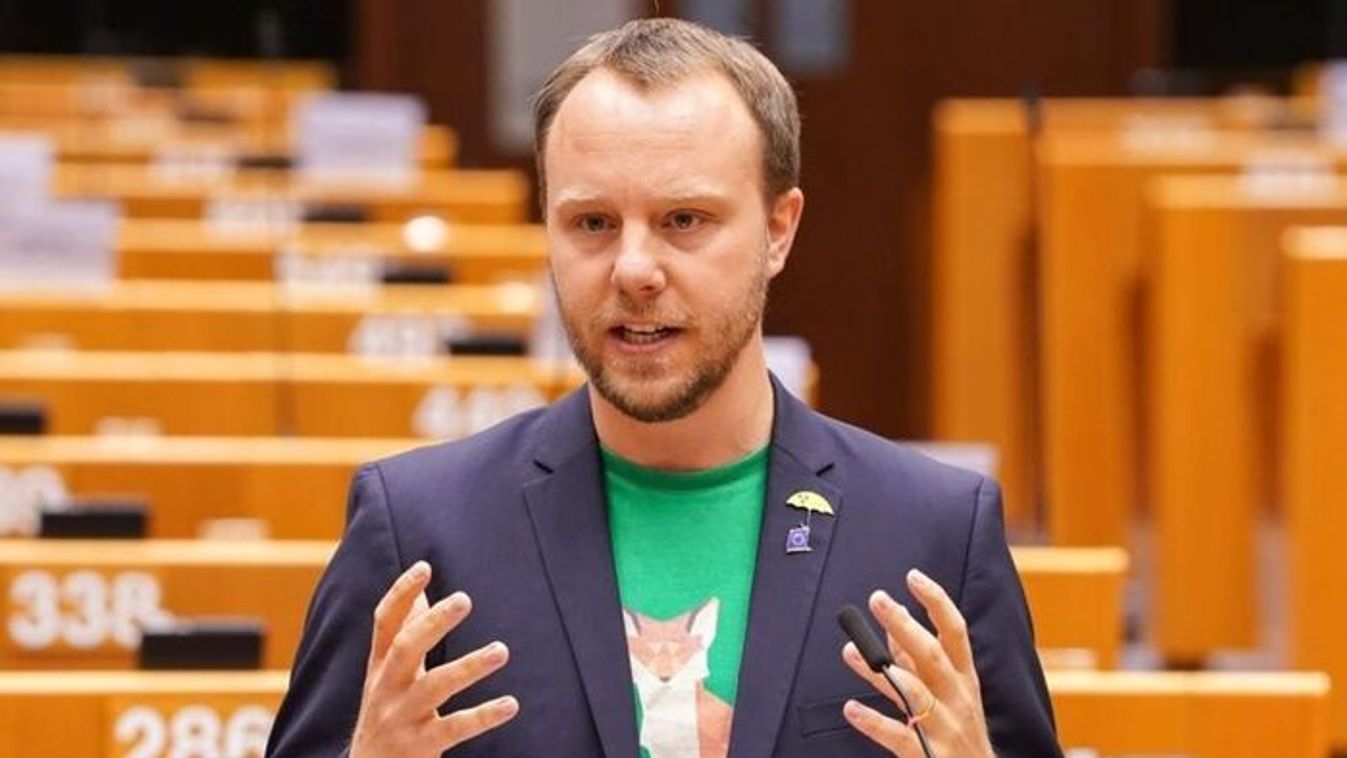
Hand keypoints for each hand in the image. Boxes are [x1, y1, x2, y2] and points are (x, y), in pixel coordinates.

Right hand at [350, 561, 517, 756]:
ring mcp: (401, 717)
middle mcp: (386, 688)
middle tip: (463, 599)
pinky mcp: (420, 745)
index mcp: (379, 665)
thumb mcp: (386, 674)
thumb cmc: (385, 712)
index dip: (400, 594)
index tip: (424, 567)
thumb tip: (420, 592)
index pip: (384, 623)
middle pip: (406, 648)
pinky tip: (510, 704)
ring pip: (435, 687)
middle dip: (432, 623)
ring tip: (501, 650)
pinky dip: (483, 715)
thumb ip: (403, 635)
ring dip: (469, 666)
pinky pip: (455, 727)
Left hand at [841, 569, 993, 756]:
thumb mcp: (948, 690)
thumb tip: (898, 612)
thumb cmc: (958, 730)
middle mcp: (958, 698)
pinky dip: (873, 722)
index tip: (913, 575)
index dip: (936, 602)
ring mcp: (945, 727)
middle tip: (877, 599)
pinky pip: (898, 736)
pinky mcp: (929, 754)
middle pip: (932, 656)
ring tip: (850, 651)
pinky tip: (851, 708)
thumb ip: (919, 656)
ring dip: (881, 670)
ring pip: (914, 693)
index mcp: (964, 678)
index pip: (955, 632)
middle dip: (904, 626)